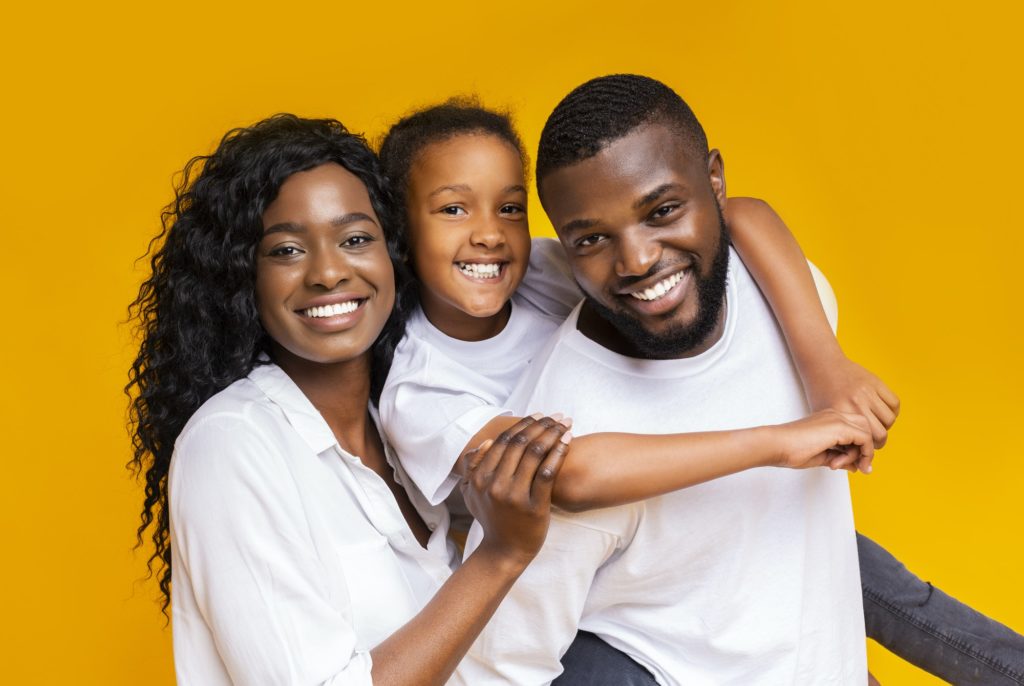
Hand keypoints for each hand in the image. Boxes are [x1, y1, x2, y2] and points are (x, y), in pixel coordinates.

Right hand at [460, 415, 571, 566]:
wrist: (504, 552)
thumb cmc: (492, 519)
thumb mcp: (471, 494)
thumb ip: (472, 468)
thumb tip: (486, 443)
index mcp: (479, 478)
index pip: (503, 441)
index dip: (523, 424)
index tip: (539, 415)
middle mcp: (495, 485)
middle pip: (520, 443)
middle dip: (541, 424)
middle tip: (556, 416)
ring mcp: (514, 496)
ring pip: (534, 453)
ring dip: (552, 433)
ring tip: (565, 424)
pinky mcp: (534, 506)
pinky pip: (547, 472)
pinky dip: (558, 452)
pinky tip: (568, 441)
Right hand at [771, 409, 873, 472]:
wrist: (775, 445)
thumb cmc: (790, 450)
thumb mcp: (821, 456)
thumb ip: (840, 458)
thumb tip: (856, 466)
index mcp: (829, 418)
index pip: (856, 429)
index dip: (859, 448)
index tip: (852, 465)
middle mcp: (835, 415)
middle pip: (866, 427)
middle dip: (866, 447)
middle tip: (859, 465)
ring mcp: (837, 418)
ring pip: (867, 433)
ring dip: (862, 454)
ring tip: (839, 465)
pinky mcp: (839, 427)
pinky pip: (865, 439)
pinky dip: (862, 454)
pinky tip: (844, 464)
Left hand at [805, 355, 899, 470]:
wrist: (822, 365)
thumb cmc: (820, 394)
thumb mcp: (823, 418)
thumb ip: (837, 436)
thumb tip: (854, 462)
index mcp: (841, 413)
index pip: (866, 441)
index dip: (868, 450)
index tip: (866, 451)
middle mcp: (856, 403)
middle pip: (881, 433)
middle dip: (879, 441)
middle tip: (874, 441)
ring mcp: (867, 391)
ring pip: (890, 419)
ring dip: (886, 426)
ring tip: (877, 426)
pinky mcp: (876, 382)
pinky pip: (894, 403)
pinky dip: (892, 411)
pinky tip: (882, 413)